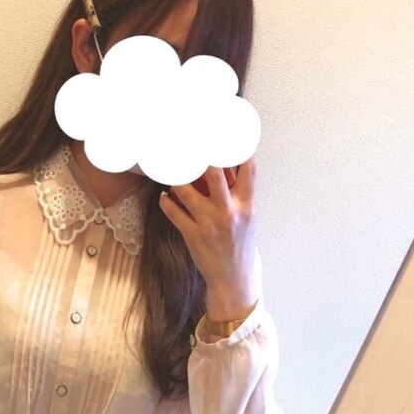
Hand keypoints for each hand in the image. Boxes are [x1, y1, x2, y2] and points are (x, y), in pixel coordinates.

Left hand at [158, 158, 259, 309]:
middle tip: (191, 146)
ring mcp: (208, 223)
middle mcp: (228, 212)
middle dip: (202, 157)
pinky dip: (167, 201)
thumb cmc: (241, 247)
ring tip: (173, 170)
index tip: (227, 135)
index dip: (239, 149)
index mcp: (246, 206)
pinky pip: (174, 212)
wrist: (233, 278)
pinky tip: (165, 196)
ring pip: (186, 190)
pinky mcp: (192, 235)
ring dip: (177, 178)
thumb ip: (239, 196)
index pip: (248, 170)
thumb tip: (228, 171)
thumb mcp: (248, 219)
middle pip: (214, 174)